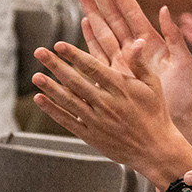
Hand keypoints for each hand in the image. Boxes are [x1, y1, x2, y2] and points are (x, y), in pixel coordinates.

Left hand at [30, 15, 191, 186]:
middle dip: (55, 65)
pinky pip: (68, 121)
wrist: (156, 149)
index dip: (74, 55)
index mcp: (121, 88)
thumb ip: (140, 63)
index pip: (92, 67)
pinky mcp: (91, 135)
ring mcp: (97, 120)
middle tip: (39, 52)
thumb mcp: (153, 85)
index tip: (59, 45)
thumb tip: (136, 41)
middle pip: (75, 81)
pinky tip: (40, 99)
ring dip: (50, 87)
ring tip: (36, 75)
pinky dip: (52, 110)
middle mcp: (106, 103)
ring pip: (68, 100)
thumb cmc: (156, 115)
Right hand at [79, 0, 191, 137]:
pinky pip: (98, 53)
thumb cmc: (181, 95)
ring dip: (92, 13)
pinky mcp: (112, 76)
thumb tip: (166, 10)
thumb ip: (175, 36)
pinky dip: (89, 38)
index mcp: (151, 43)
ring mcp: (121, 62)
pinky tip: (84, 25)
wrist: (172, 121)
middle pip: (114, 18)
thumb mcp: (183, 63)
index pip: (131, 12)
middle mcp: (134, 50)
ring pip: (103, 32)